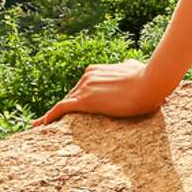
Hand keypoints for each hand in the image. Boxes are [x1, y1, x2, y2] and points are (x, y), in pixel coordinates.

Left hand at [31, 59, 170, 126]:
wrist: (150, 83)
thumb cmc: (147, 76)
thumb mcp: (134, 67)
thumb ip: (126, 67)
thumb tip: (130, 66)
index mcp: (96, 70)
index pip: (82, 87)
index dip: (76, 98)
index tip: (71, 107)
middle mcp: (87, 77)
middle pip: (71, 96)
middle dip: (64, 107)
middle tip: (49, 120)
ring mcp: (85, 88)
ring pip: (64, 103)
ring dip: (52, 115)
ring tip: (41, 125)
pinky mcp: (85, 101)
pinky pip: (60, 109)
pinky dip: (49, 117)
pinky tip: (41, 125)